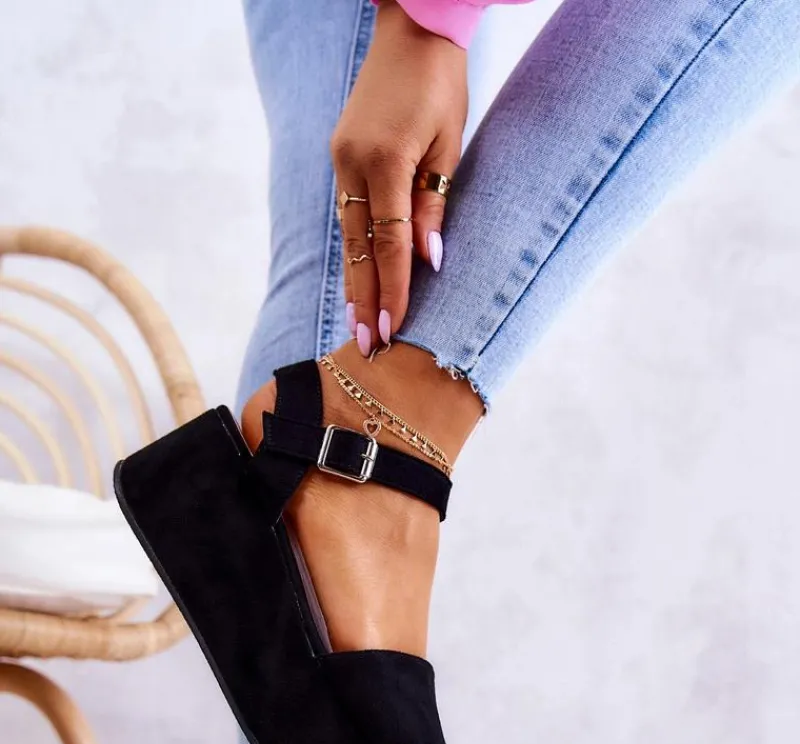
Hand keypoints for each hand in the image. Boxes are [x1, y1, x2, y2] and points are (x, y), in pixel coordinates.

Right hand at [331, 0, 467, 353]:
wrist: (412, 28)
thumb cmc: (442, 84)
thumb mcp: (450, 145)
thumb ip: (434, 205)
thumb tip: (428, 261)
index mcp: (384, 160)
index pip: (389, 242)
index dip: (392, 289)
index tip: (392, 328)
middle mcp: (353, 163)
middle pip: (359, 247)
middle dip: (364, 299)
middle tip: (366, 345)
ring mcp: (341, 158)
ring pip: (348, 234)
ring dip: (355, 280)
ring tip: (359, 323)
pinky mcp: (340, 155)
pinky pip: (347, 213)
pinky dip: (354, 249)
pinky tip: (358, 278)